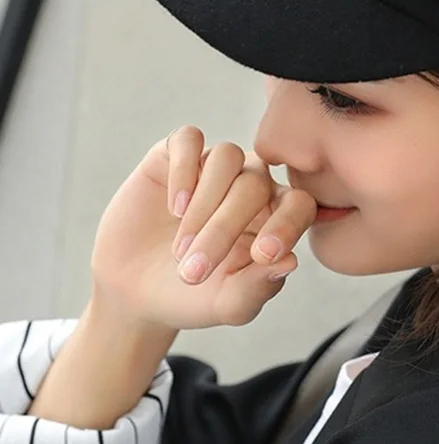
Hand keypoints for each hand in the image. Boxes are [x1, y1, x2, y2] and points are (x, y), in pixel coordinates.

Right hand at [89, 125, 317, 329]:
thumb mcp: (226, 304)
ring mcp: (214, 167)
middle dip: (224, 228)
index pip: (299, 204)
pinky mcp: (175, 155)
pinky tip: (173, 207)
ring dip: (204, 202)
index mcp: (275, 216)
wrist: (134, 292)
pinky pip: (189, 139)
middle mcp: (251, 184)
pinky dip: (184, 170)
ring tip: (180, 248)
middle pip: (255, 184)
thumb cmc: (192, 296)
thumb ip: (257, 288)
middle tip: (192, 271)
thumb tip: (290, 262)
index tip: (264, 254)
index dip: (288, 224)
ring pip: (227, 156)